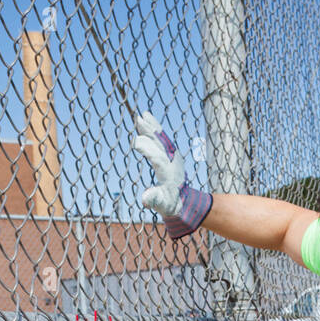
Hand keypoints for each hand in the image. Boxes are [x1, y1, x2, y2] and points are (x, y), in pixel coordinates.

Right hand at [133, 112, 212, 237]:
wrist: (183, 201)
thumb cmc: (169, 204)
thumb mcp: (161, 205)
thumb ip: (154, 200)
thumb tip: (145, 199)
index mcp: (168, 173)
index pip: (157, 159)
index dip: (148, 150)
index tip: (136, 142)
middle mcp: (172, 162)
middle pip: (160, 144)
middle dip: (150, 132)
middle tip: (139, 120)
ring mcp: (173, 156)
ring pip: (161, 138)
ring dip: (152, 127)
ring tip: (142, 115)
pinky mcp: (171, 154)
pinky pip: (162, 138)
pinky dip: (155, 129)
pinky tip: (147, 119)